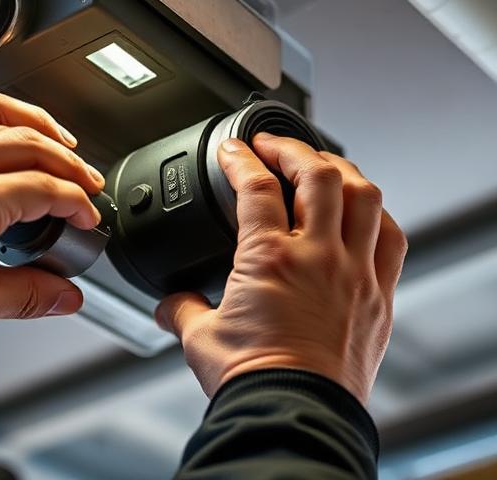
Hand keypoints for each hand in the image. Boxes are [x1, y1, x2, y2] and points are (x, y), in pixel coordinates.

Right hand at [155, 132, 406, 402]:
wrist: (294, 413)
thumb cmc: (252, 378)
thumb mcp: (201, 337)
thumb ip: (181, 309)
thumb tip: (168, 303)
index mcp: (269, 260)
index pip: (255, 187)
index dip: (240, 158)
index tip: (232, 149)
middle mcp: (318, 257)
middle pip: (317, 175)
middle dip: (293, 149)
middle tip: (274, 146)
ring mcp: (355, 274)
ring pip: (363, 197)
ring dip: (341, 171)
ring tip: (322, 165)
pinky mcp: (379, 296)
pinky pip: (391, 238)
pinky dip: (376, 214)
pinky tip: (364, 211)